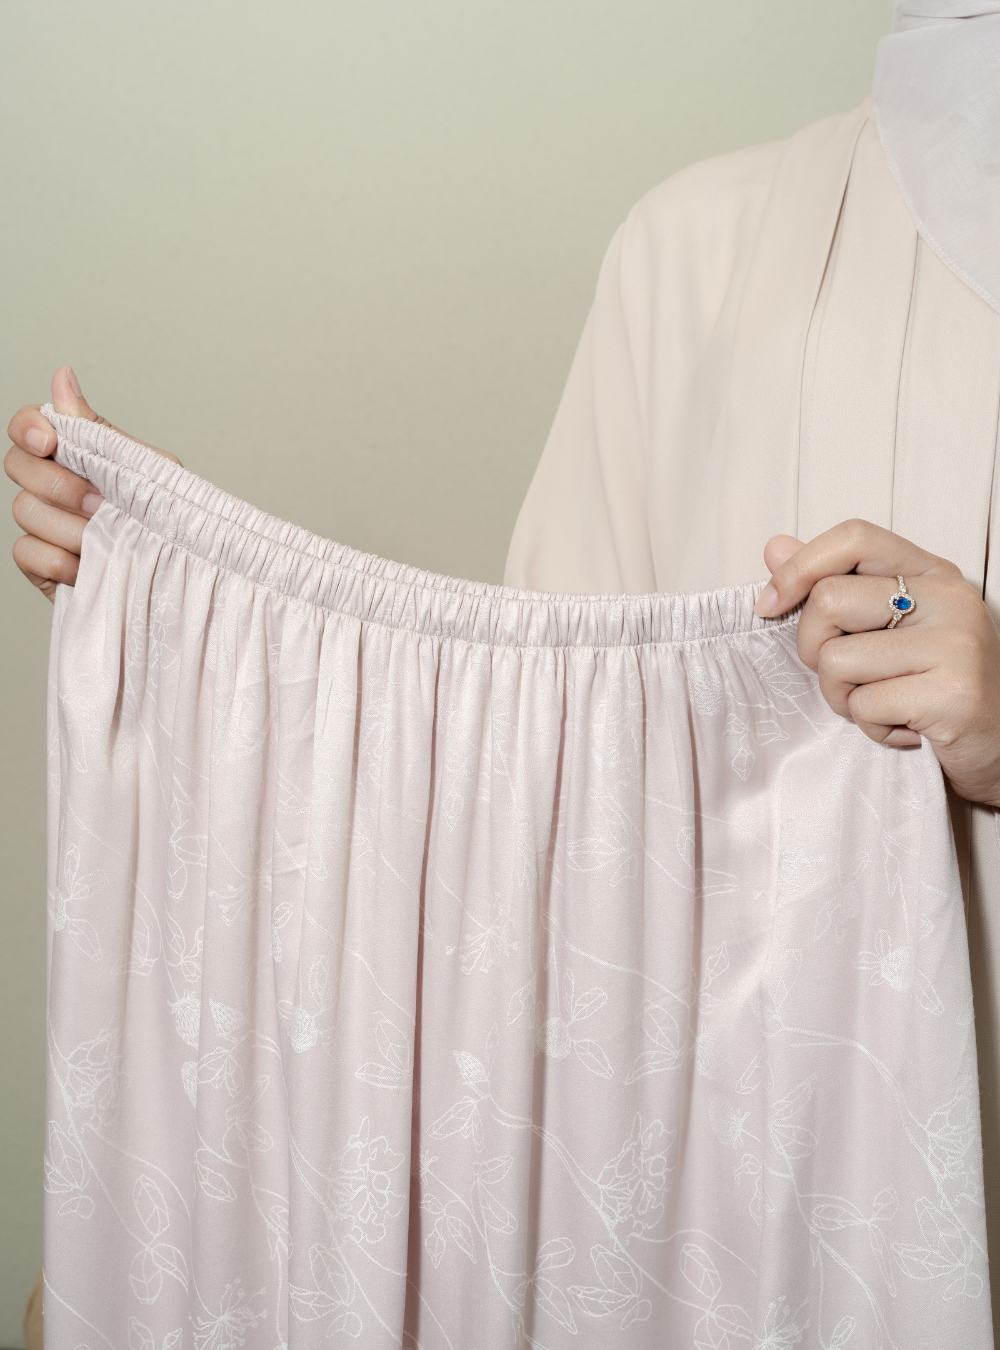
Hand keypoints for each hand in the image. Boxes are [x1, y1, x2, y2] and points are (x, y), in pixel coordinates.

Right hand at [5, 365, 179, 601]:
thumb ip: (101, 433)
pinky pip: (27, 553)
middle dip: (59, 485)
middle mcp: (51, 484)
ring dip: (71, 527)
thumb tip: (62, 376)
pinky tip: (90, 565)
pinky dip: (61, 561)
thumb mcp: (147, 471)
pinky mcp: (41, 563)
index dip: (28, 427)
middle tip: (100, 504)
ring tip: (109, 539)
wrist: (179, 575)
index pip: (28, 425)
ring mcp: (43, 524)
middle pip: (16, 465)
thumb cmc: (165, 519)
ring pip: (24, 510)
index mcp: (76, 455)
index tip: (49, 442)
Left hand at [753, 519, 999, 806]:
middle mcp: (949, 598)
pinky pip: (865, 706)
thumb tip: (773, 548)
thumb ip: (832, 585)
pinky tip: (905, 729)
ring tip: (883, 705)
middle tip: (849, 677)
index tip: (769, 604)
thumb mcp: (885, 629)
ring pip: (836, 660)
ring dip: (843, 698)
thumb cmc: (935, 688)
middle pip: (828, 600)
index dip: (798, 567)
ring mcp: (955, 644)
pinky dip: (871, 728)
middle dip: (813, 650)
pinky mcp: (953, 694)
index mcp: (931, 573)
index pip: (854, 537)